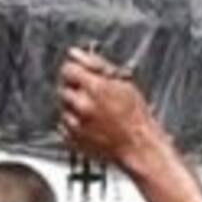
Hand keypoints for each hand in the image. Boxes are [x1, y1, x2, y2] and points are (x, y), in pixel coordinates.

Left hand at [59, 49, 161, 168]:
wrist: (137, 147)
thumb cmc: (135, 117)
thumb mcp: (123, 82)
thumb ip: (96, 65)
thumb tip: (75, 53)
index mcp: (95, 88)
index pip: (68, 69)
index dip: (76, 70)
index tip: (82, 74)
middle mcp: (82, 106)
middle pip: (64, 88)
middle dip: (75, 89)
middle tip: (92, 95)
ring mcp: (75, 125)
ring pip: (63, 107)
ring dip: (74, 107)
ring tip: (94, 112)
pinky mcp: (72, 140)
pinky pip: (64, 126)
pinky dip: (73, 124)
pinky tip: (90, 125)